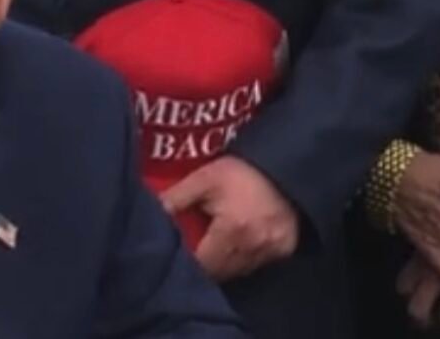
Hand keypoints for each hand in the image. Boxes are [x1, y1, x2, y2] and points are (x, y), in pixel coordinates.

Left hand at [159, 156, 298, 280]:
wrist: (286, 167)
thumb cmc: (241, 172)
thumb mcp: (205, 178)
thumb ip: (177, 197)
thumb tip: (154, 213)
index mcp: (231, 231)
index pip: (202, 263)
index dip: (187, 261)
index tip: (176, 252)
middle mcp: (252, 247)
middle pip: (219, 272)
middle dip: (203, 264)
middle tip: (191, 250)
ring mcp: (271, 252)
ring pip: (238, 271)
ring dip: (222, 264)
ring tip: (211, 247)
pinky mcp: (284, 251)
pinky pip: (256, 265)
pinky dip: (242, 260)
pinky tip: (234, 245)